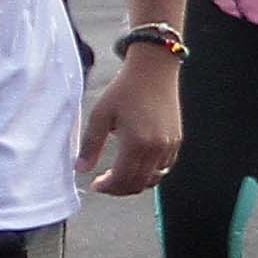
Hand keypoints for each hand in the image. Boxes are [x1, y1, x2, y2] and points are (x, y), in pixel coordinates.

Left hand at [80, 43, 180, 194]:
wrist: (154, 69)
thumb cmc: (125, 88)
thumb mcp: (101, 114)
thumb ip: (90, 144)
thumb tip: (81, 168)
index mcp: (136, 143)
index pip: (121, 179)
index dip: (107, 187)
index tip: (95, 185)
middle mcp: (156, 148)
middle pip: (137, 184)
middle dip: (118, 189)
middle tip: (105, 183)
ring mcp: (169, 146)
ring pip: (153, 180)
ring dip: (135, 183)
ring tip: (120, 175)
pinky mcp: (176, 140)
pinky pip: (164, 168)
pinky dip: (150, 173)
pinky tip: (137, 164)